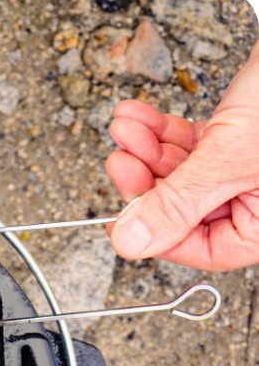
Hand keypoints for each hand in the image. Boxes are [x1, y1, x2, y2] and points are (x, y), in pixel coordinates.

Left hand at [104, 43, 258, 271]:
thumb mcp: (229, 160)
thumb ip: (179, 202)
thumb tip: (133, 242)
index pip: (204, 249)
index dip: (158, 235)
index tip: (121, 220)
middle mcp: (257, 199)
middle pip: (184, 208)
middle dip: (146, 180)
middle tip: (121, 162)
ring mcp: (244, 168)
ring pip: (181, 172)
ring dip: (146, 149)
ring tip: (127, 128)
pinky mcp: (235, 137)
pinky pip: (189, 145)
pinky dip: (159, 130)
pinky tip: (137, 117)